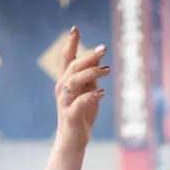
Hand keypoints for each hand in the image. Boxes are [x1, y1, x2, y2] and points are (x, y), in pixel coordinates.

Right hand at [56, 27, 109, 152]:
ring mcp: (65, 102)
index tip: (75, 29)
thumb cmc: (81, 115)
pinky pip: (79, 102)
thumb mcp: (88, 93)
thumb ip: (91, 78)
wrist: (73, 140)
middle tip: (103, 48)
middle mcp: (63, 89)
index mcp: (66, 82)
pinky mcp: (70, 115)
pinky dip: (90, 96)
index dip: (70, 44)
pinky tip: (102, 92)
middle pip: (73, 68)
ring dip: (90, 73)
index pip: (67, 59)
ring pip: (74, 82)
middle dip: (88, 56)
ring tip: (107, 69)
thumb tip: (99, 60)